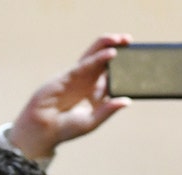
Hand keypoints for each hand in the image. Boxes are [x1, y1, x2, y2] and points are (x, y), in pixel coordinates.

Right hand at [7, 34, 133, 159]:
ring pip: (94, 56)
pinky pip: (85, 64)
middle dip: (116, 49)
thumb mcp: (92, 121)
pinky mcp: (68, 76)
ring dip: (107, 45)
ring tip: (122, 38)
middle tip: (130, 40)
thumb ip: (108, 110)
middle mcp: (88, 82)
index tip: (138, 60)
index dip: (123, 67)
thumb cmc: (66, 128)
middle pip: (104, 61)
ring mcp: (77, 77)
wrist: (43, 129)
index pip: (112, 76)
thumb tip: (127, 101)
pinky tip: (111, 53)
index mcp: (96, 93)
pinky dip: (98, 58)